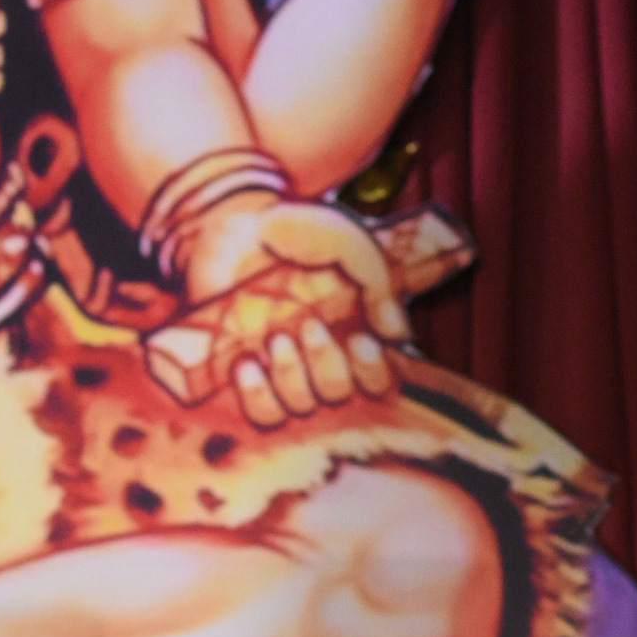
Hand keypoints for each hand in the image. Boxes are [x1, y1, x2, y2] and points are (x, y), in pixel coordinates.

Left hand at [166, 197, 408, 428]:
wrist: (238, 223)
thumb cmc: (299, 232)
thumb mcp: (350, 246)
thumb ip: (379, 284)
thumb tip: (397, 335)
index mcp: (353, 334)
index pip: (377, 380)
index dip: (373, 373)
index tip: (361, 341)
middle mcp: (320, 359)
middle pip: (336, 394)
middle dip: (328, 367)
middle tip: (310, 326)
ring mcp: (281, 370)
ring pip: (298, 407)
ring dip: (291, 379)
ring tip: (276, 341)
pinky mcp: (244, 374)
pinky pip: (259, 412)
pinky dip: (256, 396)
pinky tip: (247, 365)